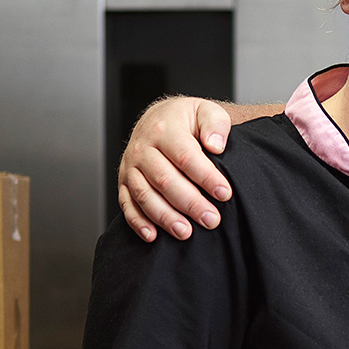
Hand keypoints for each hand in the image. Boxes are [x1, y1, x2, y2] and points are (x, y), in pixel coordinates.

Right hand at [118, 96, 234, 242]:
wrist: (160, 118)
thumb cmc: (187, 120)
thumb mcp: (206, 112)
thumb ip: (215, 125)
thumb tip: (215, 145)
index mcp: (164, 130)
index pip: (186, 157)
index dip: (206, 177)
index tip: (224, 193)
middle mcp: (143, 148)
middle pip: (165, 180)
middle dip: (190, 203)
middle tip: (211, 219)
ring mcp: (131, 166)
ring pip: (145, 195)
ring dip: (165, 217)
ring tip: (187, 232)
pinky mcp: (124, 182)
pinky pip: (126, 204)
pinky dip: (137, 222)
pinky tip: (153, 236)